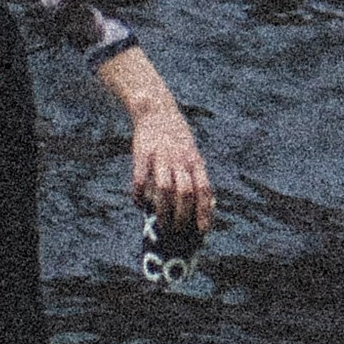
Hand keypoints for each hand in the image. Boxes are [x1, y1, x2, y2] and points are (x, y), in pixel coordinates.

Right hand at [129, 97, 211, 232]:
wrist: (156, 111)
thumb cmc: (177, 138)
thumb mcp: (192, 154)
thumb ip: (197, 176)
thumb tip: (204, 206)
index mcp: (195, 161)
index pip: (203, 189)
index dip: (204, 211)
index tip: (202, 230)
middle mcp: (180, 160)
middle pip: (184, 192)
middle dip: (182, 216)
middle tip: (177, 232)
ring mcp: (161, 157)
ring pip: (164, 189)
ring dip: (163, 211)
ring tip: (161, 225)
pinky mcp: (142, 154)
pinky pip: (140, 179)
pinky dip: (139, 195)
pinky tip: (139, 204)